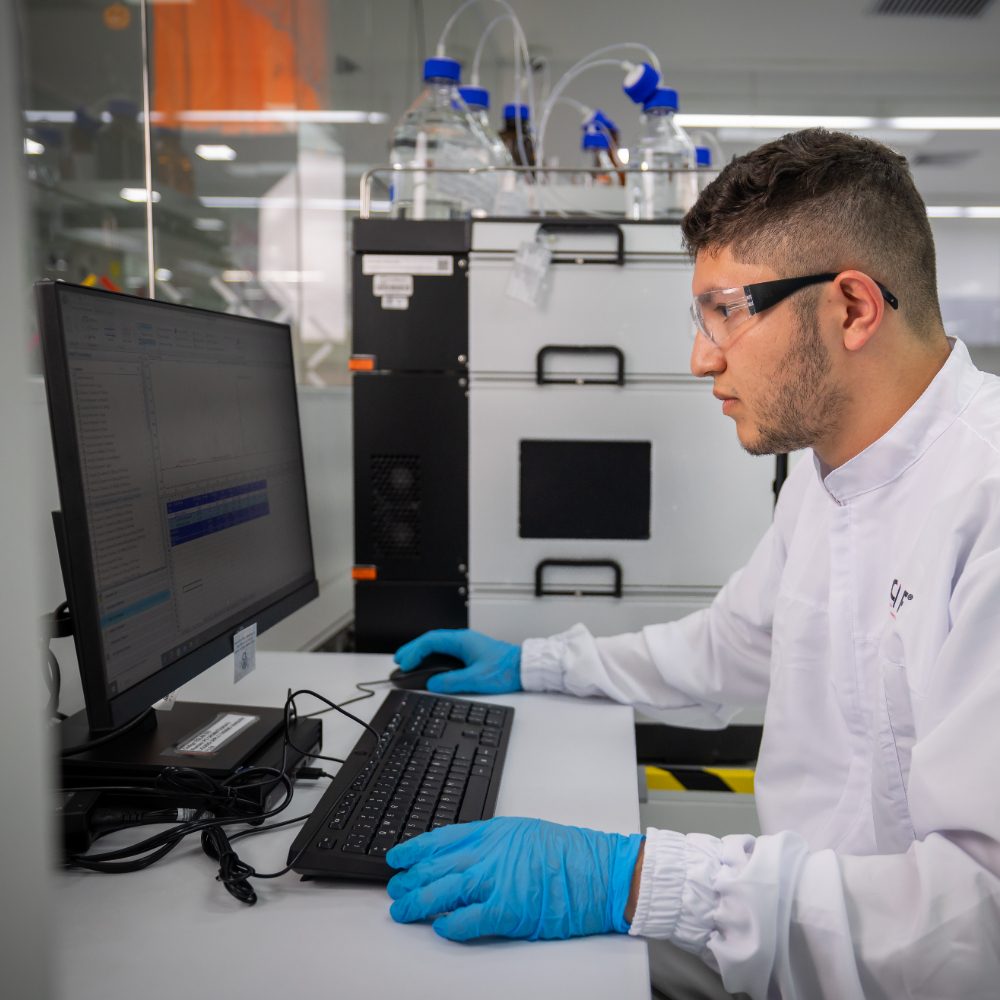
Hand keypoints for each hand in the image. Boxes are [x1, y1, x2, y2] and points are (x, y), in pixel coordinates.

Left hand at [386, 817, 643, 940]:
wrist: (599, 871)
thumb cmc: (569, 854)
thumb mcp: (524, 833)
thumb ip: (493, 842)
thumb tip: (467, 856)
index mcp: (493, 831)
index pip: (441, 838)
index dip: (414, 849)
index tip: (397, 857)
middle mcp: (489, 853)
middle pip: (435, 866)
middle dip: (410, 878)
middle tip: (394, 888)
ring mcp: (496, 881)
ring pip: (442, 892)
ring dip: (418, 903)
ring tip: (402, 910)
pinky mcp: (506, 909)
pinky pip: (466, 920)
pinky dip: (449, 925)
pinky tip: (439, 928)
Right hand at [393, 629, 521, 693]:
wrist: (524, 667)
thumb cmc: (505, 669)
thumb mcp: (476, 679)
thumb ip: (451, 681)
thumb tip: (432, 683)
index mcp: (462, 641)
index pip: (430, 641)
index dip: (413, 652)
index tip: (403, 663)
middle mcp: (462, 640)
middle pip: (430, 640)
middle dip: (412, 650)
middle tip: (399, 660)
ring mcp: (466, 645)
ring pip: (437, 645)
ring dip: (421, 653)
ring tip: (408, 663)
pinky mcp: (470, 652)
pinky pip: (445, 651)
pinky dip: (432, 657)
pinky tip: (428, 665)